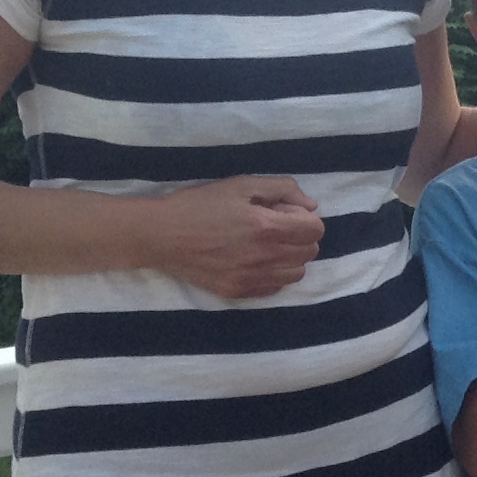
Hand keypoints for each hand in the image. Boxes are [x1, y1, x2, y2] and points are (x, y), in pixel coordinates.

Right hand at [152, 178, 324, 298]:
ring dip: (290, 257)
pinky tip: (254, 260)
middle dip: (299, 236)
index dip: (304, 217)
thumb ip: (282, 189)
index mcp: (267, 228)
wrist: (160, 235)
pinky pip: (274, 287)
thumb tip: (311, 206)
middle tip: (273, 226)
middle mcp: (264, 257)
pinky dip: (273, 274)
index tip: (283, 212)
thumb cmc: (200, 204)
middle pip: (310, 252)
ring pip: (296, 273)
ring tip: (266, 244)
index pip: (316, 230)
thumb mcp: (241, 184)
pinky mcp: (238, 292)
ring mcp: (251, 279)